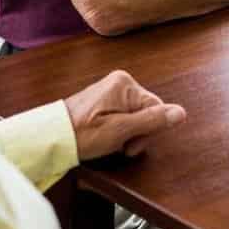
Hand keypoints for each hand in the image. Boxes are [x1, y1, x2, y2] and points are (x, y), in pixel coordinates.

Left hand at [65, 70, 185, 159]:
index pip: (156, 108)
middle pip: (147, 110)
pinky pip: (123, 114)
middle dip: (137, 132)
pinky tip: (105, 136)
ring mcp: (110, 90)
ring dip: (127, 132)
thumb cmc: (81, 135)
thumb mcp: (119, 131)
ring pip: (135, 115)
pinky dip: (118, 128)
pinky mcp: (103, 99)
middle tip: (120, 147)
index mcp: (125, 84)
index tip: (129, 146)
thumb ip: (152, 120)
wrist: (48, 139)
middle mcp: (120, 82)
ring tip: (110, 143)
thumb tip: (181, 113)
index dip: (148, 131)